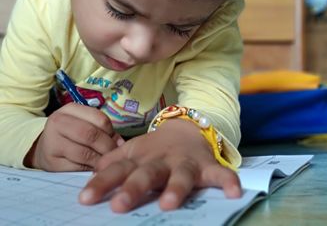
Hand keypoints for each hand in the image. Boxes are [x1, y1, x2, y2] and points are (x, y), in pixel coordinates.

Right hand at [24, 103, 123, 170]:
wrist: (43, 148)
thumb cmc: (71, 134)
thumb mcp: (84, 124)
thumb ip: (103, 130)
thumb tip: (120, 143)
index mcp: (70, 109)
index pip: (99, 118)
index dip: (111, 131)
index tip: (116, 140)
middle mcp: (58, 123)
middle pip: (91, 135)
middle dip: (107, 147)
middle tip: (113, 155)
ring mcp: (52, 143)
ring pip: (85, 153)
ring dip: (100, 160)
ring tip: (105, 162)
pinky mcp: (52, 163)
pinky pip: (77, 168)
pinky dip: (89, 169)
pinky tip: (93, 168)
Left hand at [78, 118, 240, 212]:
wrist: (185, 128)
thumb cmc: (155, 147)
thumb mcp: (132, 151)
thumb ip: (112, 162)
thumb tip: (91, 174)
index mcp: (140, 158)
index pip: (117, 170)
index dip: (101, 183)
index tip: (85, 199)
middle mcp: (160, 161)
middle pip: (146, 174)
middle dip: (134, 188)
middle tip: (120, 205)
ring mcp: (185, 163)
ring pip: (180, 176)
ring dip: (176, 188)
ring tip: (169, 204)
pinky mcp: (207, 165)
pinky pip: (219, 174)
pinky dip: (227, 181)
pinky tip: (234, 192)